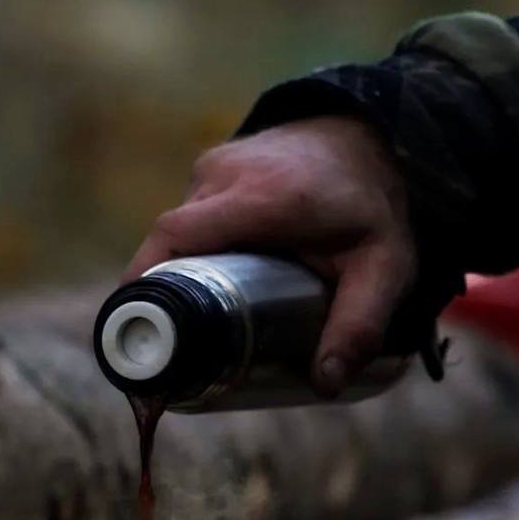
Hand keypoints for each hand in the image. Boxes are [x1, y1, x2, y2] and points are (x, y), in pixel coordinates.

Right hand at [123, 116, 415, 396]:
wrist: (374, 136)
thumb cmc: (373, 208)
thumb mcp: (384, 269)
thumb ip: (359, 325)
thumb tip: (326, 384)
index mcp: (265, 199)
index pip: (176, 236)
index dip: (146, 281)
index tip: (134, 325)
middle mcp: (230, 173)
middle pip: (170, 242)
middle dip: (165, 292)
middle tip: (174, 342)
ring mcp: (216, 164)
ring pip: (177, 231)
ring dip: (183, 270)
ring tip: (201, 313)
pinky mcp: (211, 166)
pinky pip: (187, 217)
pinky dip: (192, 250)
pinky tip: (211, 277)